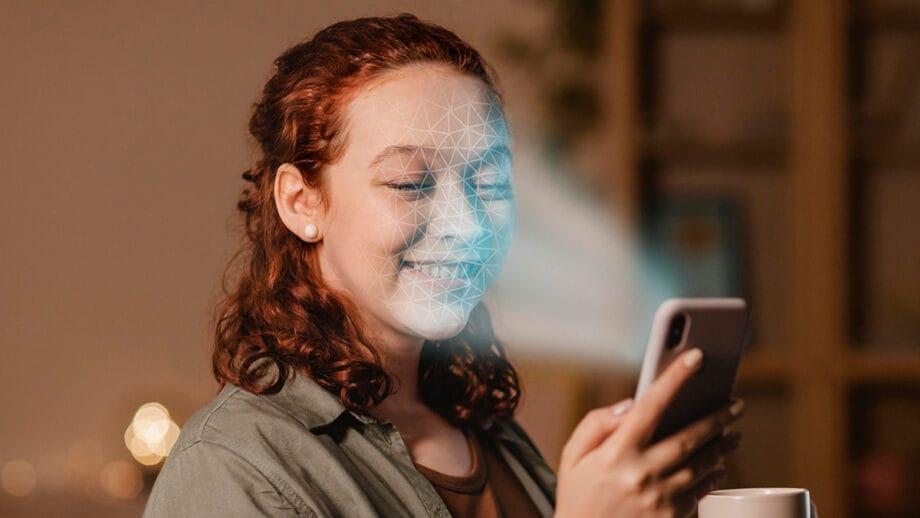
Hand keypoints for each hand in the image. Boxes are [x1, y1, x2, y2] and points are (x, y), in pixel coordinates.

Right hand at [555, 349, 743, 517]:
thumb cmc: (579, 498)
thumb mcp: (572, 457)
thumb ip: (596, 424)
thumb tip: (631, 404)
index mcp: (616, 453)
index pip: (651, 405)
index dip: (675, 378)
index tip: (695, 358)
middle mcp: (642, 474)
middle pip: (689, 436)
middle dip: (716, 416)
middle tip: (735, 403)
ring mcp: (661, 499)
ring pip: (702, 465)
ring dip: (722, 446)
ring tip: (733, 434)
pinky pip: (701, 492)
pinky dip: (713, 476)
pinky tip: (718, 466)